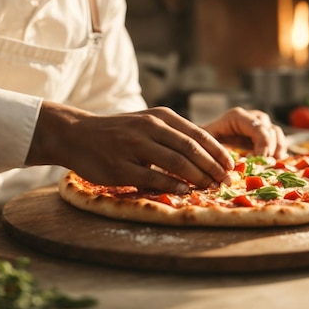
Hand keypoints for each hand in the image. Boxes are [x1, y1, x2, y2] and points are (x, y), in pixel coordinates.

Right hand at [26, 101, 234, 192]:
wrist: (77, 134)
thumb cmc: (119, 131)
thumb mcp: (147, 122)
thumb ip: (173, 135)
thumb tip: (207, 156)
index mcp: (160, 116)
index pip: (198, 134)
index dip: (218, 152)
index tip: (231, 166)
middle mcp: (149, 127)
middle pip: (191, 149)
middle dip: (213, 167)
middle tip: (226, 181)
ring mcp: (134, 146)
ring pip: (176, 162)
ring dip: (197, 177)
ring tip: (210, 188)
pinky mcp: (121, 167)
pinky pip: (153, 178)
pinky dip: (172, 185)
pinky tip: (184, 192)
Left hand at [200, 107, 286, 158]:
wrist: (206, 138)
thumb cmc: (203, 139)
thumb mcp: (204, 140)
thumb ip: (211, 147)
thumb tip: (223, 163)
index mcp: (237, 117)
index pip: (257, 127)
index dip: (263, 144)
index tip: (260, 160)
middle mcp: (250, 117)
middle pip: (269, 130)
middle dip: (269, 148)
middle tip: (265, 164)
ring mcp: (258, 124)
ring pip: (276, 133)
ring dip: (278, 148)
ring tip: (273, 163)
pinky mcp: (263, 134)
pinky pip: (277, 139)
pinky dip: (279, 150)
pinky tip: (275, 163)